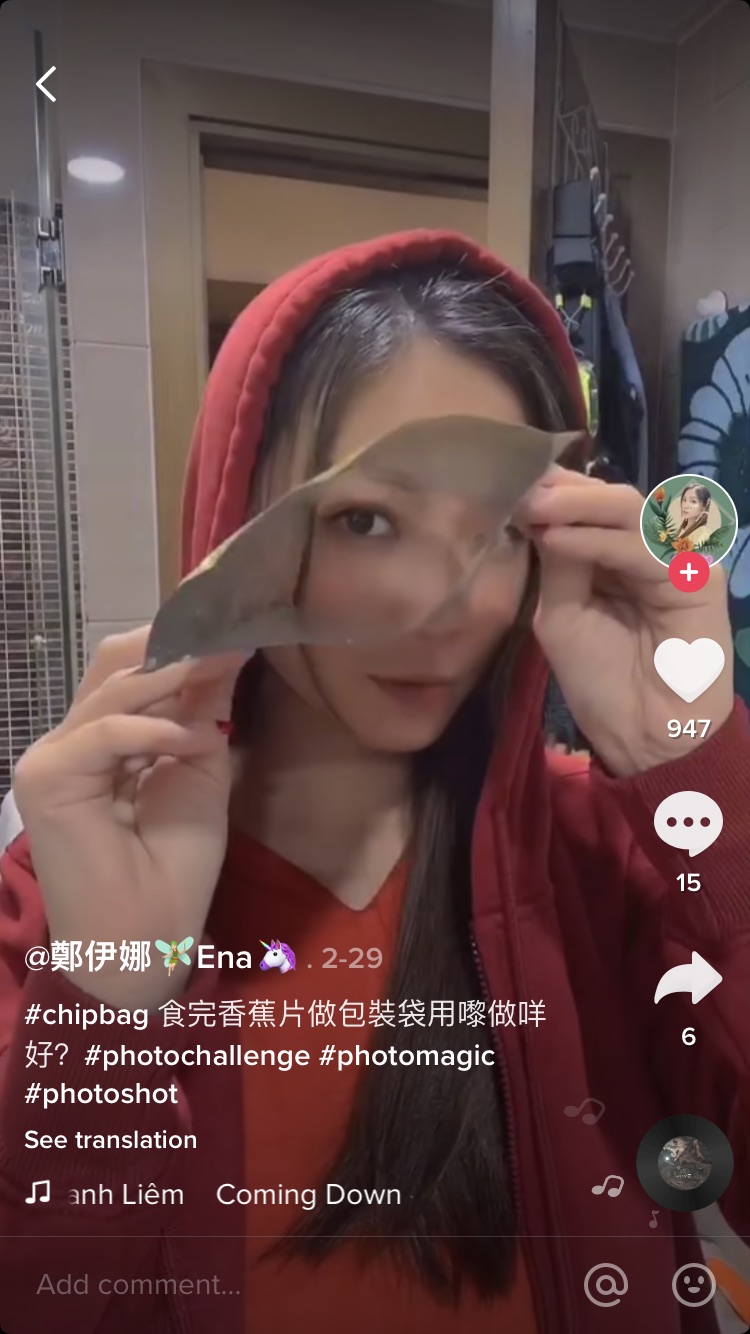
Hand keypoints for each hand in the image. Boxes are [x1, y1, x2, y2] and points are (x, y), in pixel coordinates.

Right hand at [13, 628, 247, 1007]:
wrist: (147, 940)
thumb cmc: (175, 868)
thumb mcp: (201, 770)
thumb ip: (203, 713)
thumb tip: (228, 651)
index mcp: (105, 739)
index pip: (132, 670)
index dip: (180, 643)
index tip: (237, 625)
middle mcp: (73, 740)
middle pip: (114, 664)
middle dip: (175, 645)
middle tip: (230, 633)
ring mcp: (53, 756)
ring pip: (111, 690)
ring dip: (174, 677)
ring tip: (225, 665)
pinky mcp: (47, 778)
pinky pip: (105, 732)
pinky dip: (155, 730)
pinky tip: (195, 739)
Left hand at [517, 471, 734, 776]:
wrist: (641, 733)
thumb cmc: (601, 680)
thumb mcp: (562, 614)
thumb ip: (559, 563)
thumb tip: (538, 508)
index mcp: (616, 556)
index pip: (590, 509)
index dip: (555, 493)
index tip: (513, 484)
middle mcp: (648, 549)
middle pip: (611, 500)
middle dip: (564, 492)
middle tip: (523, 487)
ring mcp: (676, 559)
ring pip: (631, 511)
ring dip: (578, 506)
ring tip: (535, 505)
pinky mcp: (698, 578)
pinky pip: (643, 549)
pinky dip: (598, 541)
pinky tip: (559, 538)